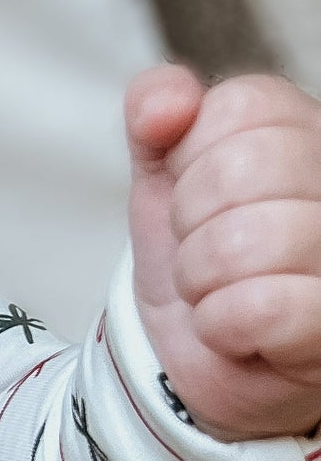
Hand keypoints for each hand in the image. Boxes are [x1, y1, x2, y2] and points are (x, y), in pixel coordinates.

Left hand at [124, 62, 320, 439]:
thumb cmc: (196, 255)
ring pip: (244, 242)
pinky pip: (259, 307)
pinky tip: (236, 330)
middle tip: (209, 252)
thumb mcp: (164, 172)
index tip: (203, 199)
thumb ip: (155, 112)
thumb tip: (168, 104)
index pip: (240, 107)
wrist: (196, 355)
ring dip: (201, 278)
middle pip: (240, 170)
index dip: (191, 160)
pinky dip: (221, 324)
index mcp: (310, 134)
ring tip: (222, 290)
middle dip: (192, 222)